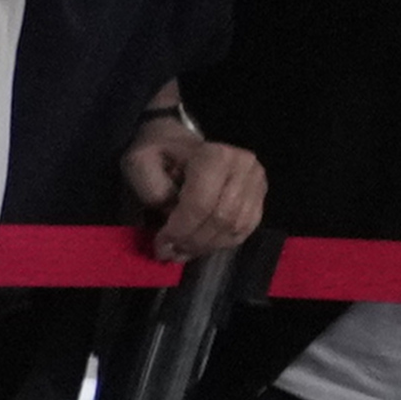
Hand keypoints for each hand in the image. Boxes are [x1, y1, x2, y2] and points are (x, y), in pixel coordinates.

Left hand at [118, 118, 264, 262]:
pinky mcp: (260, 197)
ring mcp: (256, 181)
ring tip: (181, 252)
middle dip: (192, 242)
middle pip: (221, 218)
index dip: (180, 231)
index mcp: (214, 155)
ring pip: (235, 228)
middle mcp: (243, 165)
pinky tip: (199, 246)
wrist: (178, 145)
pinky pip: (244, 230)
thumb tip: (173, 217)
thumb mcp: (141, 162)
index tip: (160, 246)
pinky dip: (221, 243)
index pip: (201, 203)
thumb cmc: (159, 155)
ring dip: (206, 246)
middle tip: (170, 254)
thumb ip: (153, 189)